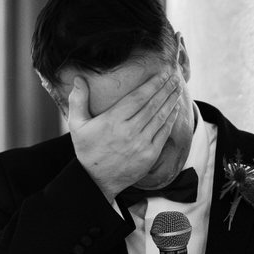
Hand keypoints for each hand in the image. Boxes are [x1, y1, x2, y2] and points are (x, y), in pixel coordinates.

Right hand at [67, 69, 183, 204]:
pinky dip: (171, 120)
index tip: (163, 73)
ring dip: (171, 101)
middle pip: (153, 104)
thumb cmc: (87, 150)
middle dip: (166, 89)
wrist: (96, 180)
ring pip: (160, 117)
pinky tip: (175, 109)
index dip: (153, 84)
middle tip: (175, 76)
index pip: (138, 97)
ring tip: (177, 89)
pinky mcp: (150, 155)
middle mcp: (129, 130)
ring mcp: (141, 143)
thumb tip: (79, 78)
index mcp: (113, 120)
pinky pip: (163, 133)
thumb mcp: (76, 125)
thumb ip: (78, 100)